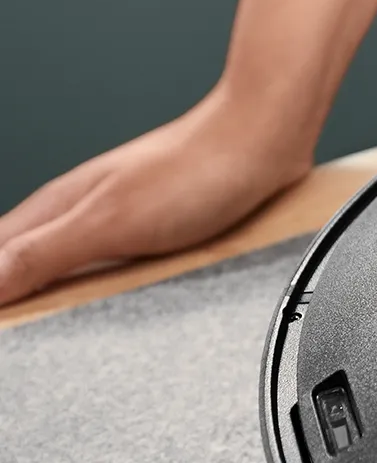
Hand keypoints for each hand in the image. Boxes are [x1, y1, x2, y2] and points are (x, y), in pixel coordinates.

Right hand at [0, 89, 312, 305]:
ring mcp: (120, 215)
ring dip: (55, 293)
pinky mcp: (157, 225)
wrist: (265, 138)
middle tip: (21, 324)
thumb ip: (43, 254)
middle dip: (16, 295)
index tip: (6, 320)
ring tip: (48, 323)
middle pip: (24, 261)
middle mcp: (82, 208)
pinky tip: (115, 302)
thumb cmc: (197, 168)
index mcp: (57, 207)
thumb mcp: (108, 221)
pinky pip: (114, 262)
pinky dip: (103, 287)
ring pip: (68, 262)